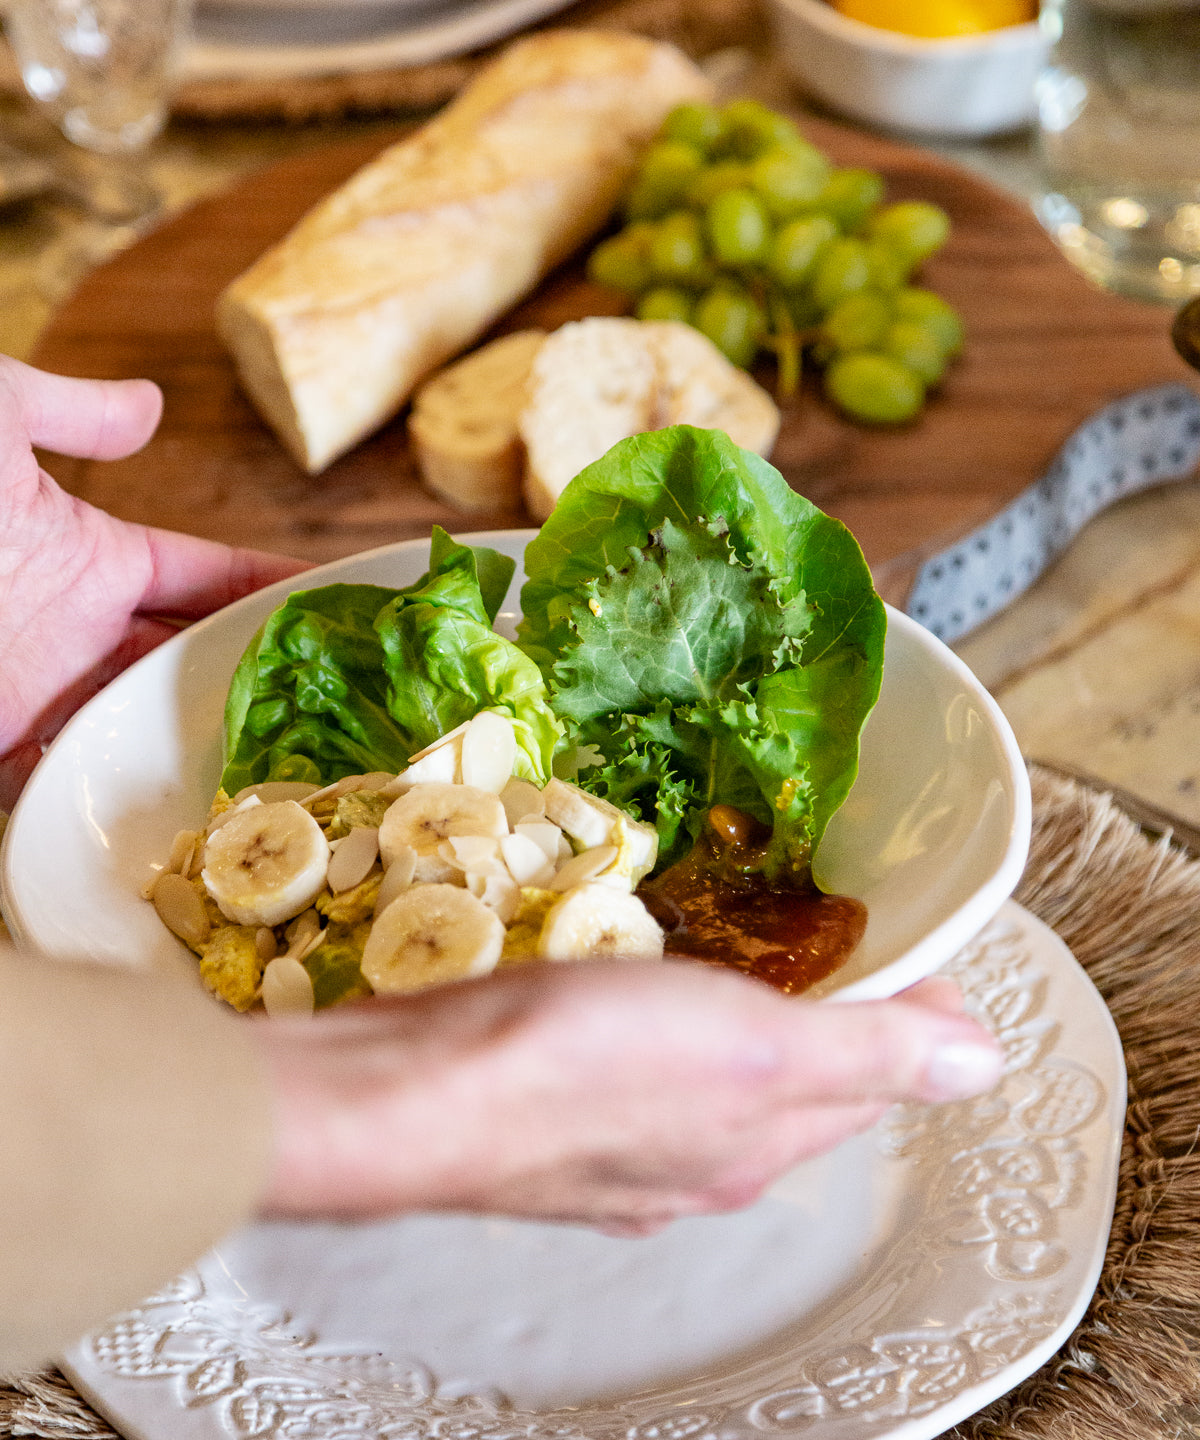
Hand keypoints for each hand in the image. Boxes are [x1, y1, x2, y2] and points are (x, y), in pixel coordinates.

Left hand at [0, 357, 307, 806]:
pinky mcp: (3, 745)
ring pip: (150, 728)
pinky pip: (75, 781)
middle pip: (194, 661)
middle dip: (264, 679)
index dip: (275, 589)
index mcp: (92, 556)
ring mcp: (44, 693)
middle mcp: (80, 632)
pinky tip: (197, 811)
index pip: (209, 577)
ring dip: (213, 747)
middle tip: (350, 703)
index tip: (344, 606)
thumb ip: (69, 411)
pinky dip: (128, 798)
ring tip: (299, 768)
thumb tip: (152, 404)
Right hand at [253, 960, 1001, 1234]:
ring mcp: (624, 1152)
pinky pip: (642, 1075)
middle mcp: (701, 1164)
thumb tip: (985, 1065)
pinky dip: (666, 1029)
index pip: (876, 1079)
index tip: (915, 948)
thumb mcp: (754, 1044)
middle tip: (832, 932)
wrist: (410, 1094)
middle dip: (832, 1015)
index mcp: (762, 1142)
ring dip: (745, 1022)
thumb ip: (868, 1051)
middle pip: (798, 1086)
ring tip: (743, 946)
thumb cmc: (583, 1064)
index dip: (911, 1011)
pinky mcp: (557, 1122)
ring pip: (716, 1083)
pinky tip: (639, 993)